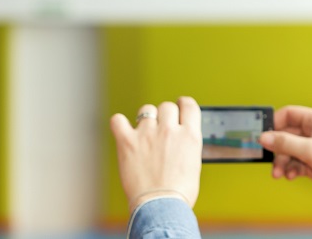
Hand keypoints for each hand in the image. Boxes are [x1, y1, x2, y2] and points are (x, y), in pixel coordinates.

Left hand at [110, 96, 202, 211]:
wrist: (161, 207)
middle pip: (166, 106)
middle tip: (161, 127)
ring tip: (144, 133)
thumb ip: (186, 145)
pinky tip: (122, 129)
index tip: (179, 107)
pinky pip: (118, 120)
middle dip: (164, 115)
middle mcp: (169, 130)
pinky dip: (119, 123)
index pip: (188, 105)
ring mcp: (148, 134)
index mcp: (190, 136)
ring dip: (146, 119)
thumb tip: (179, 138)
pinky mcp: (127, 142)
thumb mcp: (193, 164)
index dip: (182, 104)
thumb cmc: (179, 193)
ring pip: (146, 110)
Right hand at [259, 106, 311, 218]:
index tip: (262, 136)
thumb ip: (285, 143)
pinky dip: (290, 169)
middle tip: (270, 161)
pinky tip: (290, 176)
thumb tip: (263, 137)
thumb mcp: (310, 150)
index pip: (288, 114)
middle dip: (277, 149)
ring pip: (288, 152)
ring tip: (279, 174)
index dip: (274, 123)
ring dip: (281, 163)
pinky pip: (295, 163)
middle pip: (285, 135)